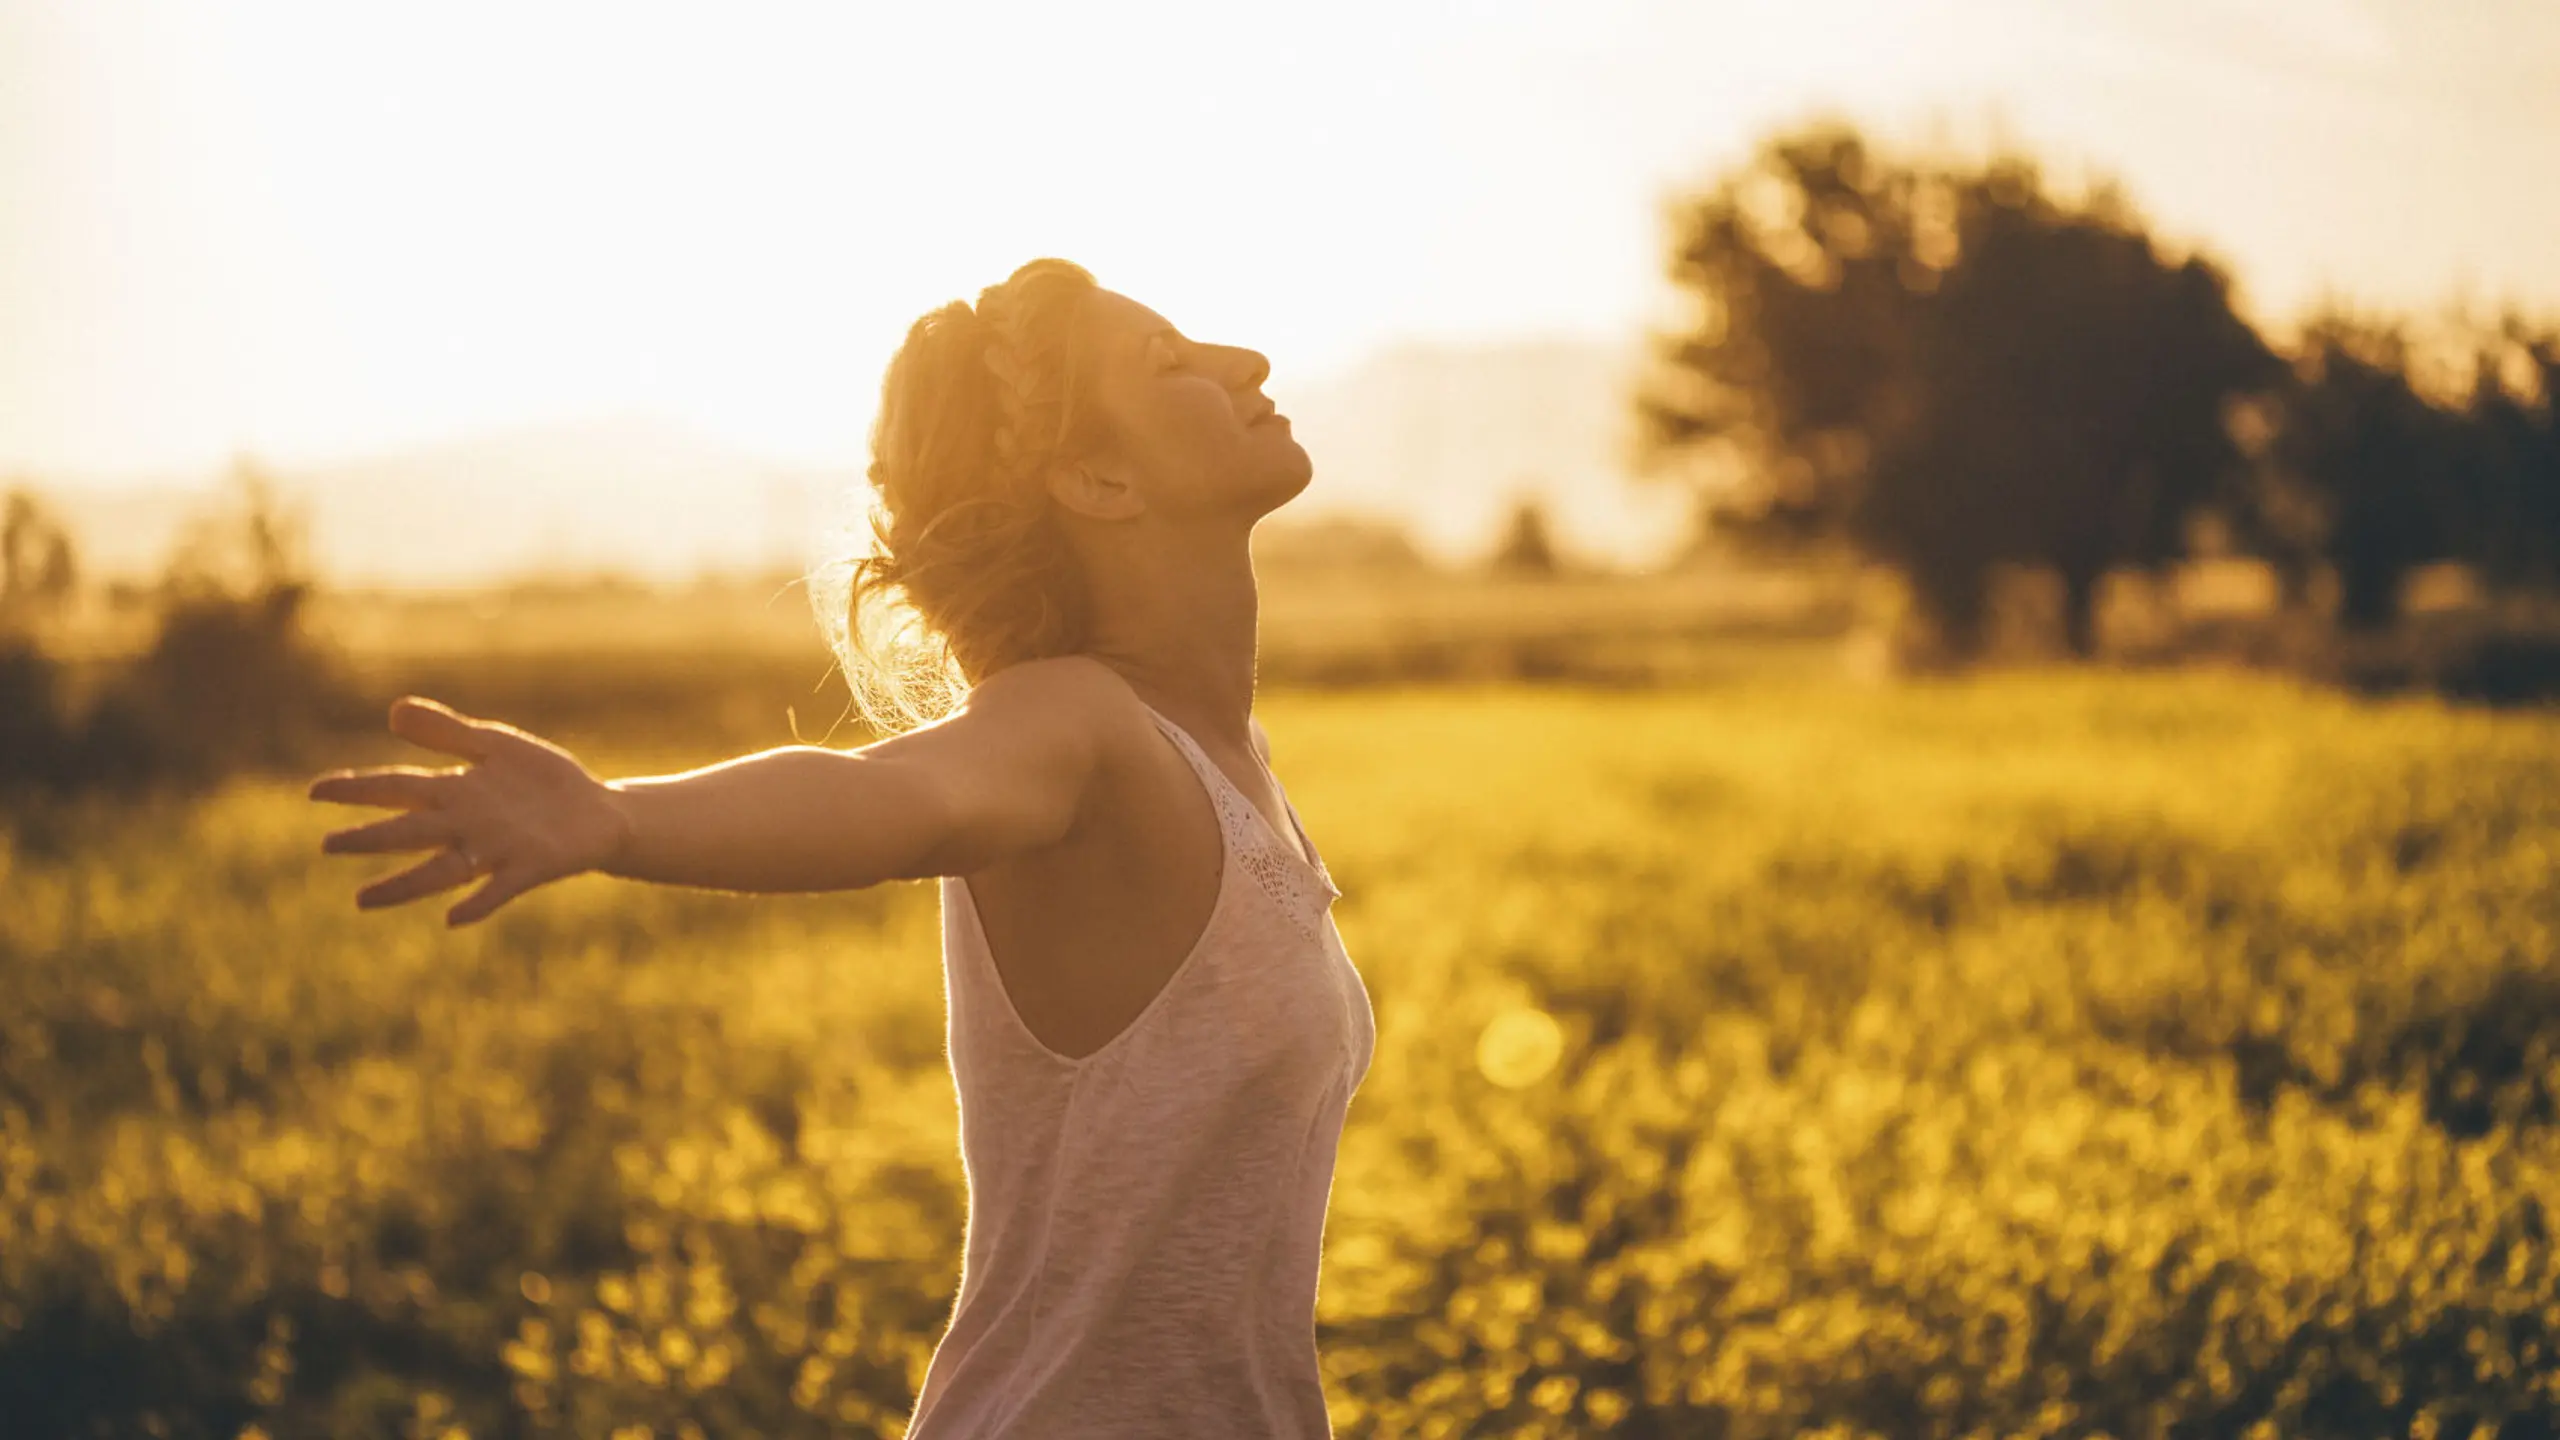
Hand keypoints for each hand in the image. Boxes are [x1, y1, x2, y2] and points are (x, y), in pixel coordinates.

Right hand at [308, 695, 632, 926]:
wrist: (596, 812)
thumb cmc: (539, 780)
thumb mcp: (495, 746)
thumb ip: (447, 732)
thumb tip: (393, 711)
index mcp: (454, 792)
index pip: (396, 788)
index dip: (357, 789)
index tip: (314, 791)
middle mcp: (466, 825)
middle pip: (409, 832)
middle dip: (370, 838)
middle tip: (328, 845)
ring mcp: (496, 849)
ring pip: (441, 870)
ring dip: (403, 886)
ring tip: (363, 900)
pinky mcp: (530, 867)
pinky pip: (499, 889)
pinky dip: (478, 902)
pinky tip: (453, 918)